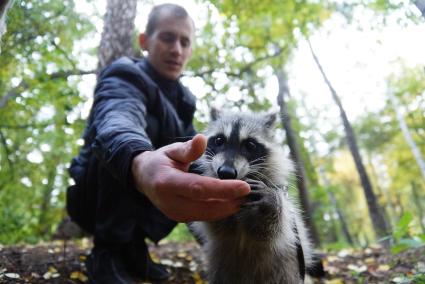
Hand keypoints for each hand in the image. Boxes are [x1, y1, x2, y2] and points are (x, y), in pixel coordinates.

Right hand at [131, 134, 250, 221]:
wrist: (144, 179)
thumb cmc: (161, 161)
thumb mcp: (172, 150)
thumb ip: (189, 148)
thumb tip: (202, 138)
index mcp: (167, 182)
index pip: (200, 188)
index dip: (224, 189)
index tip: (244, 186)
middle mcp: (170, 202)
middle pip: (206, 206)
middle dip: (231, 201)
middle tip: (251, 193)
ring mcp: (175, 213)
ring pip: (207, 215)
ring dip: (228, 208)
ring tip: (246, 198)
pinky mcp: (181, 218)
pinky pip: (204, 216)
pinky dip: (220, 210)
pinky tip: (233, 202)